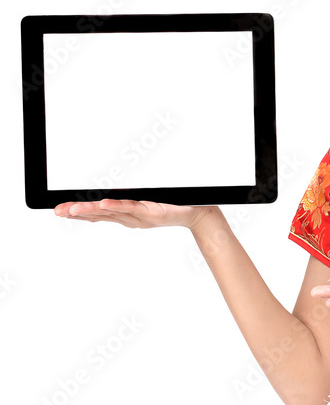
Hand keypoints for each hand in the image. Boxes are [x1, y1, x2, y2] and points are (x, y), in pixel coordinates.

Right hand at [53, 199, 215, 230]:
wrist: (197, 213)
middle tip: (58, 212)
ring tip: (72, 210)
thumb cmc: (173, 204)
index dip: (78, 213)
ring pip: (111, 213)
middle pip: (99, 215)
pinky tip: (104, 204)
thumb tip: (113, 186)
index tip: (59, 210)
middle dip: (77, 213)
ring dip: (91, 211)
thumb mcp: (147, 199)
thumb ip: (130, 195)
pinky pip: (132, 208)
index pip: (97, 214)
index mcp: (126, 215)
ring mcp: (140, 216)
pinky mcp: (152, 212)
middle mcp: (130, 218)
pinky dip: (117, 206)